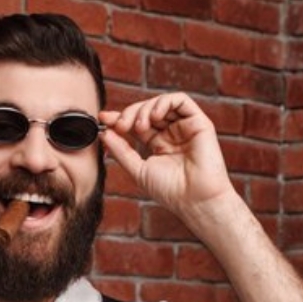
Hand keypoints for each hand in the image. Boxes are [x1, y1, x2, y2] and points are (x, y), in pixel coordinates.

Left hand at [99, 93, 237, 220]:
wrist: (195, 200)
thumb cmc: (170, 191)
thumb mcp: (138, 170)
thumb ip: (120, 150)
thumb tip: (104, 133)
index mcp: (158, 144)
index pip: (136, 124)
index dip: (120, 118)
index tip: (103, 119)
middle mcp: (172, 133)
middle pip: (146, 111)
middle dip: (129, 113)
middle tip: (120, 126)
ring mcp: (185, 127)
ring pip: (161, 103)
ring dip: (144, 109)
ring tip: (139, 126)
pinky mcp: (198, 122)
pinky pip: (181, 100)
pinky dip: (163, 102)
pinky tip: (154, 117)